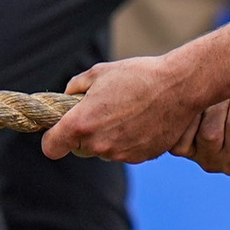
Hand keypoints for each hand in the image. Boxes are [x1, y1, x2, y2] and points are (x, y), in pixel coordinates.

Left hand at [42, 57, 208, 163]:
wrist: (179, 87)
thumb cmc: (138, 75)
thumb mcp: (99, 72)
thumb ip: (76, 87)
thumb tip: (69, 97)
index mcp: (82, 123)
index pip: (51, 148)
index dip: (52, 140)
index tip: (59, 132)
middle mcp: (99, 144)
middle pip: (80, 149)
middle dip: (85, 135)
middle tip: (102, 112)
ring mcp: (120, 154)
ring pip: (105, 150)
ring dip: (109, 137)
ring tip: (128, 112)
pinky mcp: (140, 157)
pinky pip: (126, 152)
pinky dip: (129, 140)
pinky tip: (143, 120)